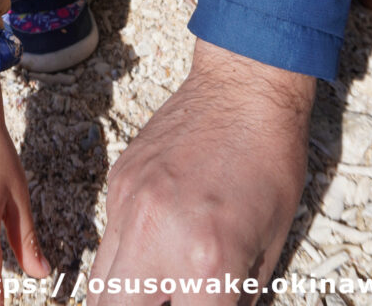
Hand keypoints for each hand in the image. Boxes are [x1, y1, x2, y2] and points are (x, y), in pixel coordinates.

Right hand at [89, 40, 314, 304]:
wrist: (245, 87)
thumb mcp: (271, 245)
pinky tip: (159, 236)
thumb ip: (236, 295)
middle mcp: (157, 237)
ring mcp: (129, 205)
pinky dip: (129, 251)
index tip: (206, 304)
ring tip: (156, 288)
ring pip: (100, 283)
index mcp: (207, 262)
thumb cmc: (272, 158)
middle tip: (170, 302)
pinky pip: (110, 235)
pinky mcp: (118, 180)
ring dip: (126, 295)